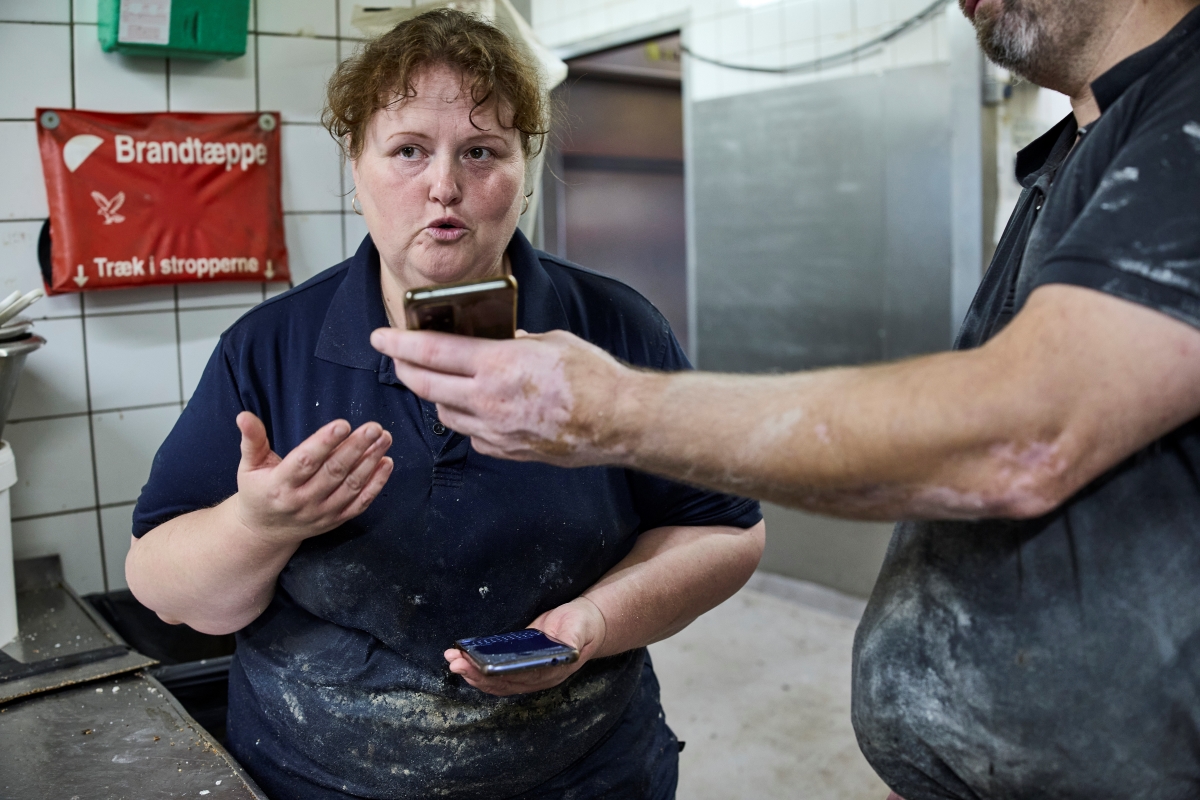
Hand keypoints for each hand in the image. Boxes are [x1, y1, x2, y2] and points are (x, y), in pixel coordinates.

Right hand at [233, 411, 393, 546]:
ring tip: (384, 439)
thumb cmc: (258, 491)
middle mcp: (302, 501)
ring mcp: (322, 513)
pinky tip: (387, 463)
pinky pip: (360, 503)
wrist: (265, 532)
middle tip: (374, 428)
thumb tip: (244, 415)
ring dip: (371, 462)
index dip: (324, 443)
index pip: (305, 462)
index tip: (343, 424)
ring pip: (351, 486)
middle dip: (356, 448)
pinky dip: (376, 484)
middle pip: (334, 472)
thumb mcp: (249, 465)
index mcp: (279, 485)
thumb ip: (252, 440)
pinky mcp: (336, 520)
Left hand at [370, 327, 632, 467]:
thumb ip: (515, 342)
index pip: (431, 352)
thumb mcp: (550, 341)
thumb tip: (496, 341)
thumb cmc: (593, 377)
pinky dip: (466, 419)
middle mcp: (489, 399)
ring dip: (435, 395)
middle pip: (426, 385)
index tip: (380, 337)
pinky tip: (475, 407)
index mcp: (498, 364)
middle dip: (405, 369)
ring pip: (445, 413)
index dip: (399, 343)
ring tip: (437, 381)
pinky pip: (472, 434)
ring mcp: (496, 430)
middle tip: (397, 358)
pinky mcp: (507, 450)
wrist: (618, 421)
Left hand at [444, 597, 607, 696]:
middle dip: (476, 674)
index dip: (498, 676)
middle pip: (502, 682)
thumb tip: (570, 651)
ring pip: (496, 680)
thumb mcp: (580, 628)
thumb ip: (574, 640)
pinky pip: (496, 673)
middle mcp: (536, 678)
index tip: (478, 668)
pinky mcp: (518, 663)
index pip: (520, 679)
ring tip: (453, 661)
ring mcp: (526, 673)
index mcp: (551, 672)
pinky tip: (464, 659)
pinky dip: (478, 668)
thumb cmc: (582, 625)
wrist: (585, 623)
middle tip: (456, 663)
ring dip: (472, 673)